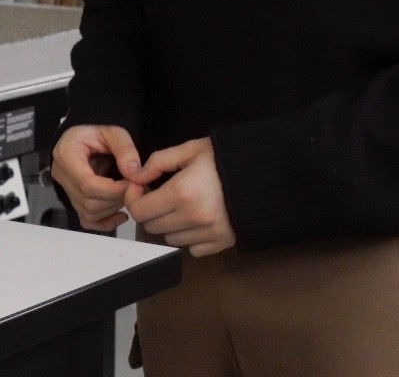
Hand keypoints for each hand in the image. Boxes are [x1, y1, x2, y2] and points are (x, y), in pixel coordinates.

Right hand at [50, 125, 142, 231]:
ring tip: (128, 194)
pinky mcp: (73, 198)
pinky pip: (86, 219)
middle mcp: (62, 174)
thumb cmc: (97, 127)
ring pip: (88, 212)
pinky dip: (104, 222)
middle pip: (88, 201)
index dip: (112, 189)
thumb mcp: (113, 130)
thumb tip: (134, 173)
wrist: (87, 130)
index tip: (133, 184)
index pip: (86, 183)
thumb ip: (124, 149)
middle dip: (116, 199)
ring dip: (113, 208)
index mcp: (66, 154)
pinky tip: (120, 215)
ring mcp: (66, 188)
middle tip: (135, 188)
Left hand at [124, 137, 235, 256]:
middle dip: (150, 210)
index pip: (140, 211)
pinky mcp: (221, 243)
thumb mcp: (191, 149)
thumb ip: (159, 161)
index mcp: (181, 192)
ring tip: (182, 206)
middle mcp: (193, 217)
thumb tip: (136, 177)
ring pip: (171, 240)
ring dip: (170, 225)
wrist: (265, 175)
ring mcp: (208, 233)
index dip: (133, 199)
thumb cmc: (226, 159)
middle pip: (152, 227)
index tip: (139, 189)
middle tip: (161, 196)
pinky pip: (193, 249)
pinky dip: (191, 238)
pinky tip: (198, 220)